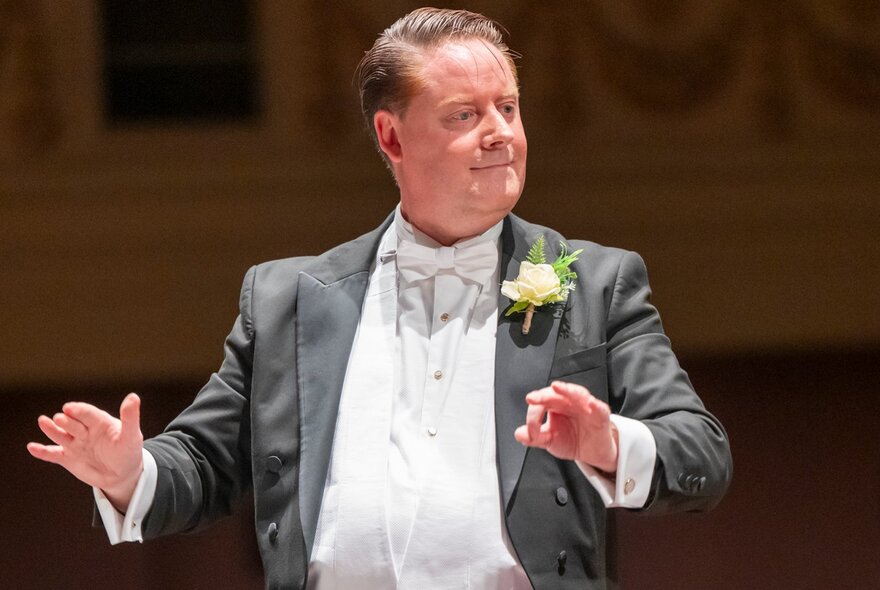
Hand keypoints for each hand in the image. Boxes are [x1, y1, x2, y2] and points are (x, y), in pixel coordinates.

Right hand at [27, 393, 144, 511]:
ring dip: (51, 430)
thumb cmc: (128, 451)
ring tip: (43, 421)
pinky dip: (43, 452)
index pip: (88, 414)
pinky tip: (32, 447)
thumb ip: (130, 417)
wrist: (122, 475)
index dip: (79, 411)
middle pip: (73, 424)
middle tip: (59, 418)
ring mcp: (75, 444)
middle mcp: (85, 431)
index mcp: (100, 422)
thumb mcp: (131, 435)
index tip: (70, 408)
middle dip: (66, 421)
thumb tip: (133, 397)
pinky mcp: (68, 458)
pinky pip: (53, 454)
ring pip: (61, 436)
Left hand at [514, 381, 618, 472]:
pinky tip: (590, 403)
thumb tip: (519, 434)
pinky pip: (599, 408)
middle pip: (556, 393)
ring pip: (577, 393)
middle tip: (532, 399)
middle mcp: (569, 402)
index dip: (533, 416)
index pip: (540, 404)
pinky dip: (595, 405)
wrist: (593, 452)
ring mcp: (586, 407)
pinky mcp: (601, 416)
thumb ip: (535, 437)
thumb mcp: (550, 441)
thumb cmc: (572, 440)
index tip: (531, 432)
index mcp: (555, 405)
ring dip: (567, 390)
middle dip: (543, 395)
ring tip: (557, 387)